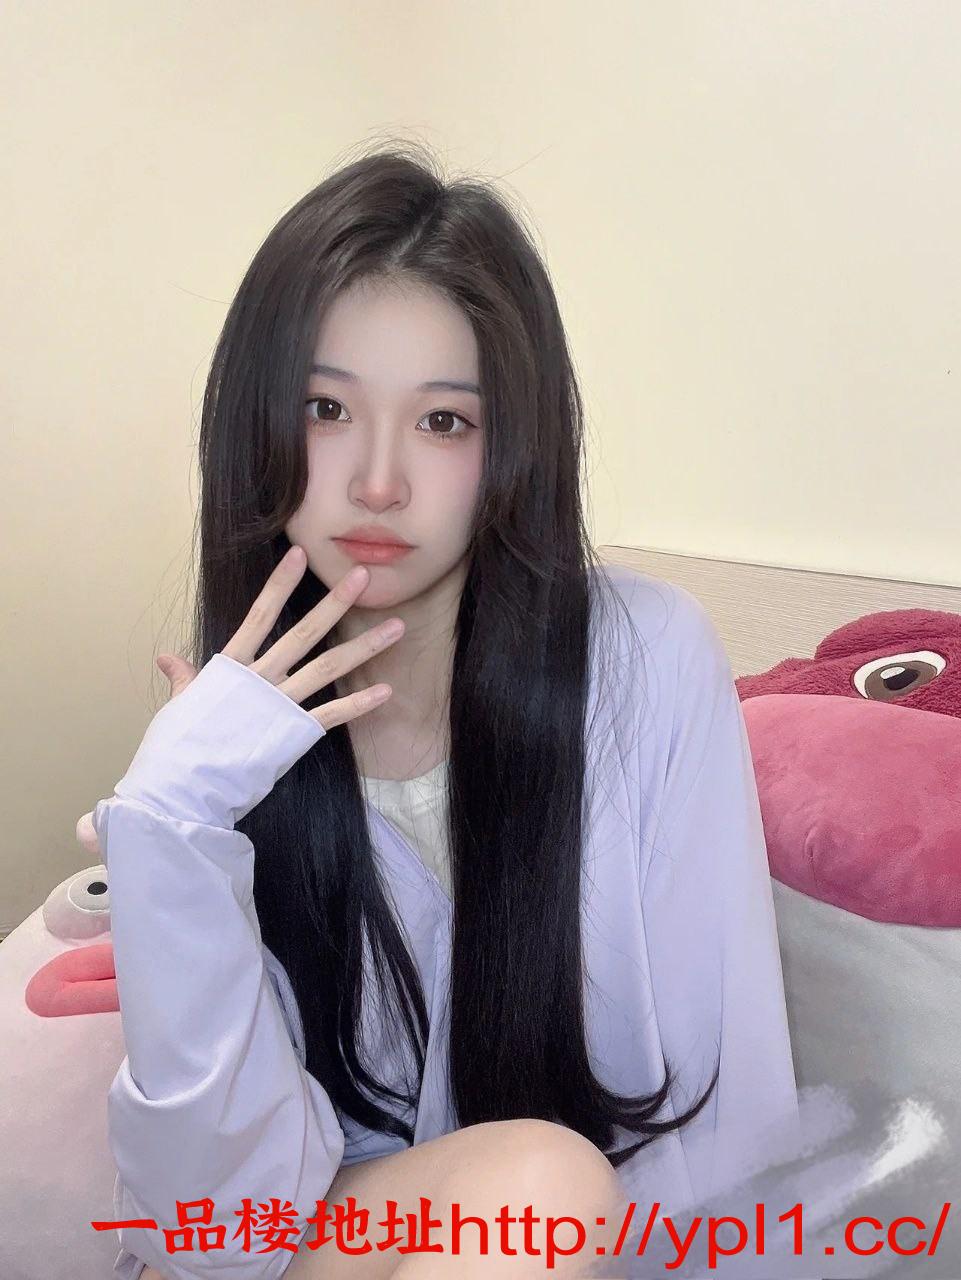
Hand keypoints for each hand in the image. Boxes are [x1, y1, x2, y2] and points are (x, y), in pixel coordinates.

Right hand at [76, 545, 403, 850]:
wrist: (179, 789)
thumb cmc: (173, 749)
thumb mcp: (179, 706)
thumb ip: (184, 678)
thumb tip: (167, 656)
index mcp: (229, 667)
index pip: (259, 615)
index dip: (279, 584)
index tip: (299, 554)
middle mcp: (258, 679)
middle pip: (303, 633)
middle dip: (335, 603)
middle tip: (364, 577)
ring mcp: (278, 706)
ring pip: (328, 668)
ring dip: (365, 647)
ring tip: (397, 628)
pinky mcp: (292, 735)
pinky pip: (332, 714)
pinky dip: (360, 704)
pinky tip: (387, 690)